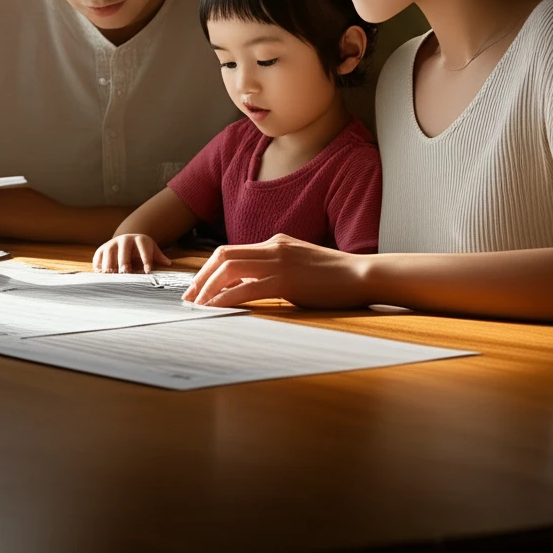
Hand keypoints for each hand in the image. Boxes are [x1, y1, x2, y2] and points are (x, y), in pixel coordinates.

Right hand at [93, 233, 171, 273]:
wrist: (125, 241)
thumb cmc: (141, 249)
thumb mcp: (151, 249)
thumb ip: (158, 257)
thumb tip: (168, 263)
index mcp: (139, 240)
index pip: (143, 248)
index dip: (146, 259)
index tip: (148, 271)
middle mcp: (124, 240)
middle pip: (124, 250)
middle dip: (124, 261)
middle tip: (125, 272)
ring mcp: (111, 244)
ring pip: (109, 253)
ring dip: (109, 265)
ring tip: (111, 276)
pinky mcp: (100, 250)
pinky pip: (98, 258)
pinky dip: (98, 267)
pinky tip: (101, 276)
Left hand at [181, 233, 370, 308]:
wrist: (362, 275)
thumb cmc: (335, 277)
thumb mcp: (300, 268)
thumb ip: (275, 272)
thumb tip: (250, 288)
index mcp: (276, 242)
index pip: (232, 251)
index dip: (209, 269)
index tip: (198, 287)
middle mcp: (274, 246)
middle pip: (223, 255)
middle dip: (201, 276)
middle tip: (189, 297)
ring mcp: (279, 260)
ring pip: (229, 268)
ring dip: (208, 287)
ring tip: (196, 305)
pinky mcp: (286, 279)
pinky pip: (247, 288)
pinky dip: (226, 299)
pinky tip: (215, 310)